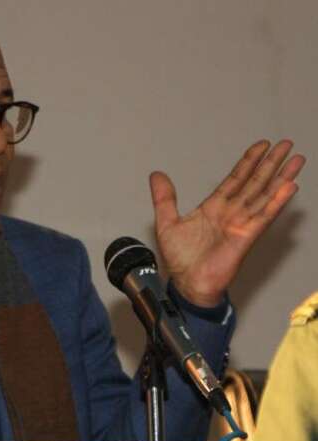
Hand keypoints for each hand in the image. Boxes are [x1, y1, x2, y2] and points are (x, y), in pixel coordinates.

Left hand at [150, 139, 305, 306]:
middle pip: (255, 182)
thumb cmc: (181, 259)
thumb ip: (164, 198)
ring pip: (264, 195)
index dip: (248, 162)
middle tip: (286, 144)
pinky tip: (289, 187)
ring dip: (280, 177)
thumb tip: (156, 175)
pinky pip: (264, 216)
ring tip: (296, 160)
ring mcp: (241, 224)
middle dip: (270, 163)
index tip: (261, 146)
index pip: (235, 179)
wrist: (188, 283)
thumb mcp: (166, 222)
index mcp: (214, 207)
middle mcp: (231, 213)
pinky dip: (277, 201)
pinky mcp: (246, 237)